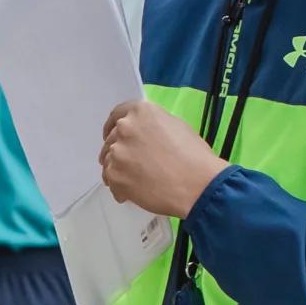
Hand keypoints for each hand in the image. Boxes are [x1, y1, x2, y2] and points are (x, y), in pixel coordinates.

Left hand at [98, 98, 226, 219]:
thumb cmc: (194, 155)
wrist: (196, 184)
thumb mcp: (176, 126)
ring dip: (118, 169)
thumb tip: (144, 132)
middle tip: (132, 163)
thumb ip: (152, 125)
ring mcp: (116, 152)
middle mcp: (124, 128)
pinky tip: (135, 192)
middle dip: (120, 150)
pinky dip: (119, 187)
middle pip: (112, 138)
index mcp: (141, 112)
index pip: (118, 114)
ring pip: (109, 160)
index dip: (113, 125)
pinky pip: (110, 180)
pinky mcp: (113, 175)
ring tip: (137, 180)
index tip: (112, 134)